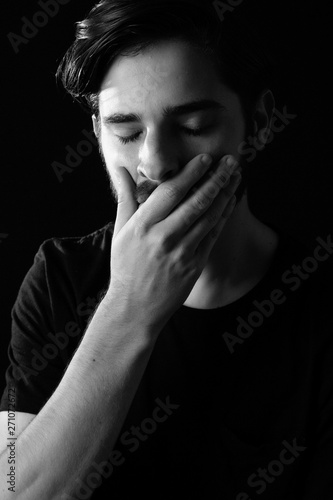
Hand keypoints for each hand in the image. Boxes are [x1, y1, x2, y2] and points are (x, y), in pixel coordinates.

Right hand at [106, 154, 240, 332]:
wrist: (135, 307)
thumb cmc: (125, 266)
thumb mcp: (120, 232)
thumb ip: (125, 199)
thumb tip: (122, 171)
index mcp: (143, 225)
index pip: (171, 192)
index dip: (191, 172)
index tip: (205, 158)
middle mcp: (163, 237)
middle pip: (196, 201)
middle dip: (216, 178)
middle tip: (230, 161)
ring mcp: (181, 253)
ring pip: (209, 217)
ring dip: (225, 194)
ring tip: (235, 177)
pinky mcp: (194, 266)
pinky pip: (213, 236)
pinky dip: (223, 217)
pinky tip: (230, 202)